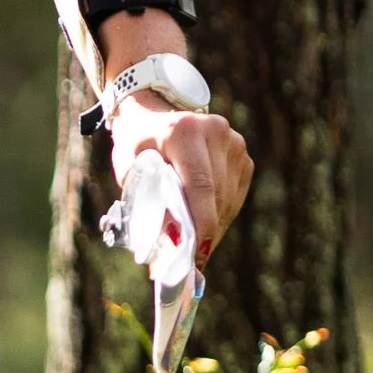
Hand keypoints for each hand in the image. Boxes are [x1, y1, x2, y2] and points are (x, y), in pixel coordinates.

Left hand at [108, 93, 251, 259]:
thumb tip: (168, 243)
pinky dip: (221, 214)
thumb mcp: (130, 166)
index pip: (200, 185)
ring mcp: (233, 142)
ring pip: (228, 199)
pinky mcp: (242, 154)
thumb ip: (146, 199)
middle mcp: (214, 132)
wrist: (153, 112)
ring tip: (196, 247)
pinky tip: (206, 225)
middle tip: (191, 261)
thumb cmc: (137, 143)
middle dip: (204, 232)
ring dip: (213, 227)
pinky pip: (235, 194)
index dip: (201, 222)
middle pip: (216, 196)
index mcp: (183, 132)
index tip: (196, 253)